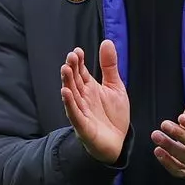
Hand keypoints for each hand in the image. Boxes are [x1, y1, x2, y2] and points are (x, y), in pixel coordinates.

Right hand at [61, 41, 129, 164]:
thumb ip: (109, 66)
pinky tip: (65, 93)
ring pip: (72, 95)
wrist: (119, 142)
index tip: (78, 51)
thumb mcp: (115, 87)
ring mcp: (82, 112)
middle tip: (71, 57)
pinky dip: (69, 104)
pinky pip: (74, 114)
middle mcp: (83, 98)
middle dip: (72, 69)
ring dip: (68, 83)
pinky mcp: (83, 126)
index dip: (79, 62)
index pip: (81, 72)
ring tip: (65, 70)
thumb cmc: (114, 115)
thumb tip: (106, 41)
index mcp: (90, 88)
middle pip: (75, 81)